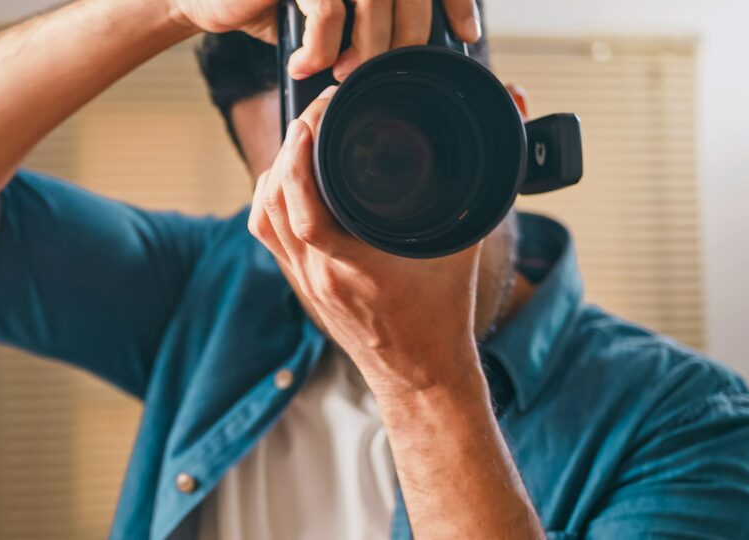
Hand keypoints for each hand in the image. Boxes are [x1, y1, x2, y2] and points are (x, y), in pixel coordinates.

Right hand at [170, 0, 482, 79]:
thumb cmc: (276, 9)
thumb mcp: (334, 16)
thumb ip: (372, 20)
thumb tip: (418, 53)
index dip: (453, 3)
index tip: (468, 36)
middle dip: (404, 40)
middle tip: (381, 76)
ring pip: (374, 0)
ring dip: (366, 48)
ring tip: (343, 74)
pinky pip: (327, 11)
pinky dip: (320, 48)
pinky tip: (303, 66)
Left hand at [248, 86, 481, 391]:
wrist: (419, 373)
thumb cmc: (441, 316)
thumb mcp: (460, 252)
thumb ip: (468, 200)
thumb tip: (484, 150)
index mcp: (355, 268)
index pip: (305, 211)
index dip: (299, 159)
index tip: (315, 117)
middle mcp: (319, 274)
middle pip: (276, 204)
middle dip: (288, 150)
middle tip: (313, 115)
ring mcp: (304, 280)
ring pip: (264, 216)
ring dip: (275, 171)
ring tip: (300, 137)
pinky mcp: (300, 283)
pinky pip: (267, 233)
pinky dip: (270, 199)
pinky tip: (286, 176)